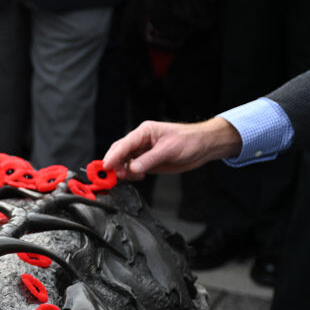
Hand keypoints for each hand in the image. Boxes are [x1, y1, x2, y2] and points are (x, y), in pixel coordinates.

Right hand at [102, 118, 241, 179]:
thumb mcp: (169, 150)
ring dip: (122, 171)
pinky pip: (133, 168)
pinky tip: (137, 177)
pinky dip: (131, 174)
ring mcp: (143, 152)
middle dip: (113, 164)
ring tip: (127, 177)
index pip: (123, 144)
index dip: (113, 156)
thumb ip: (149, 160)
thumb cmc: (189, 140)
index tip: (105, 167)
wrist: (203, 146)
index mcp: (144, 132)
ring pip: (124, 161)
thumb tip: (132, 169)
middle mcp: (141, 141)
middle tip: (111, 176)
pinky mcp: (147, 161)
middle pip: (119, 152)